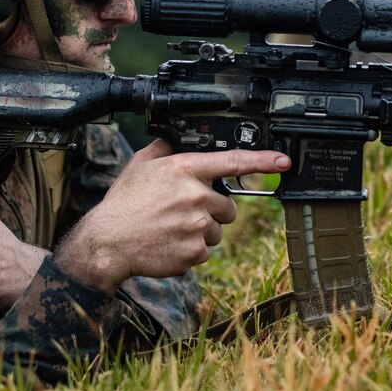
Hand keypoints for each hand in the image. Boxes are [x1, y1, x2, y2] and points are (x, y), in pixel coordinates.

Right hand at [55, 138, 290, 293]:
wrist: (108, 242)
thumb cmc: (124, 203)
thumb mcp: (141, 165)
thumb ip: (164, 149)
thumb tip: (176, 138)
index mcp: (186, 170)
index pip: (234, 161)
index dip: (264, 160)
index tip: (284, 160)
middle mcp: (197, 195)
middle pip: (229, 206)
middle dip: (212, 210)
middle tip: (184, 212)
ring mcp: (198, 225)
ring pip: (218, 230)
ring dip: (202, 231)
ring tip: (172, 229)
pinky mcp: (195, 252)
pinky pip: (205, 251)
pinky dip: (191, 250)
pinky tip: (169, 243)